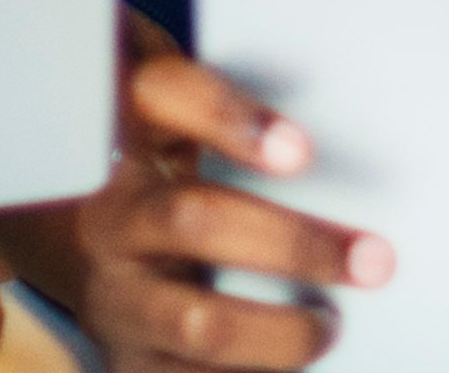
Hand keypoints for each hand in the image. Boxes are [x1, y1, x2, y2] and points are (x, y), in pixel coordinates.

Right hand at [68, 18, 392, 369]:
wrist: (75, 254)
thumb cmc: (158, 177)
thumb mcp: (171, 125)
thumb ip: (226, 111)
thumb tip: (334, 123)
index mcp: (128, 137)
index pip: (161, 101)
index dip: (226, 119)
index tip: (301, 149)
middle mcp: (113, 217)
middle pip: (196, 220)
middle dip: (294, 243)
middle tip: (373, 259)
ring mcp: (117, 296)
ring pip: (202, 323)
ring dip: (284, 333)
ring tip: (330, 324)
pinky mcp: (130, 361)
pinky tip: (296, 360)